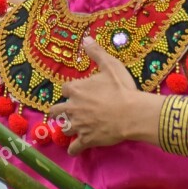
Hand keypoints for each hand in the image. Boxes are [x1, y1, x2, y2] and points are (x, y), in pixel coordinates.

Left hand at [47, 37, 143, 155]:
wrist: (131, 113)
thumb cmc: (121, 88)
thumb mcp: (109, 66)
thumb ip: (96, 53)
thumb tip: (86, 39)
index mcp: (76, 90)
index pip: (65, 89)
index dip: (70, 90)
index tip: (75, 91)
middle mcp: (73, 108)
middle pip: (56, 110)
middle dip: (58, 110)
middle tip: (63, 111)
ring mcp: (79, 125)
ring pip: (64, 128)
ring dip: (66, 127)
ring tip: (69, 127)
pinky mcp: (87, 139)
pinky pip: (75, 147)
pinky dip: (73, 148)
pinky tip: (73, 149)